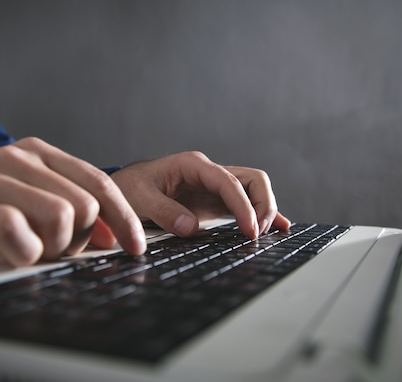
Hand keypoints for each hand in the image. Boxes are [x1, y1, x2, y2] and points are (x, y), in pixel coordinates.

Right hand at [0, 137, 145, 266]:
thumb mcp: (29, 198)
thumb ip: (71, 209)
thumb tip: (111, 236)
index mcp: (40, 153)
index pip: (99, 182)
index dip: (124, 217)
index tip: (136, 247)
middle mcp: (19, 158)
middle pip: (84, 205)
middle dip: (78, 240)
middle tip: (53, 249)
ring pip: (60, 218)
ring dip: (53, 248)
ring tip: (31, 249)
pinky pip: (19, 236)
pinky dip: (24, 255)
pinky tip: (12, 253)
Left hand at [110, 151, 290, 238]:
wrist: (123, 188)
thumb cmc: (129, 189)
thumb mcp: (140, 200)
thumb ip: (164, 212)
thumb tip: (191, 227)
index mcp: (194, 165)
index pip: (229, 182)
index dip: (244, 206)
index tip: (250, 230)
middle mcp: (210, 172)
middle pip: (253, 180)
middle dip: (262, 205)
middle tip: (256, 234)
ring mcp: (215, 186)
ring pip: (254, 190)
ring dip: (264, 210)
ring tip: (262, 236)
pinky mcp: (215, 201)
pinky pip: (246, 204)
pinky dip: (261, 215)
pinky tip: (278, 228)